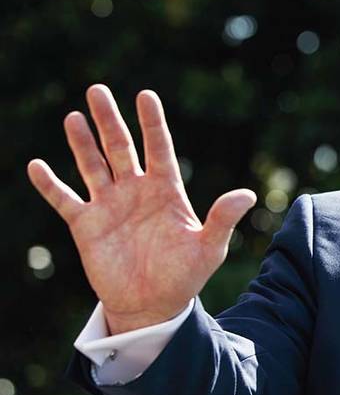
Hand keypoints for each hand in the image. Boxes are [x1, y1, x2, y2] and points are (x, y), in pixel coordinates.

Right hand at [27, 84, 255, 333]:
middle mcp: (135, 191)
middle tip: (97, 90)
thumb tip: (248, 195)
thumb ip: (223, 219)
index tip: (145, 95)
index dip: (152, 122)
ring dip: (81, 142)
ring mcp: (109, 206)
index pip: (159, 148)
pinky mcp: (86, 225)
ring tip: (74, 117)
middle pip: (120, 147)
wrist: (153, 305)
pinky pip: (64, 200)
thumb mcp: (209, 248)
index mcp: (166, 191)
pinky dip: (49, 184)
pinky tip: (36, 166)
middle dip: (109, 120)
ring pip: (92, 165)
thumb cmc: (185, 276)